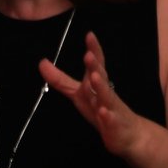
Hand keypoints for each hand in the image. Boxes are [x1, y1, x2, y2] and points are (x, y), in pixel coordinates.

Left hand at [40, 32, 143, 161]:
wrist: (126, 133)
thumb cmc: (101, 108)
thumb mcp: (78, 93)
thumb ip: (60, 79)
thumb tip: (42, 62)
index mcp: (98, 83)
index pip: (97, 63)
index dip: (94, 49)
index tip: (89, 35)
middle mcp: (105, 92)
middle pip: (101, 77)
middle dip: (95, 66)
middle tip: (88, 55)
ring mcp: (111, 108)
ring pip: (106, 96)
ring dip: (101, 86)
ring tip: (94, 76)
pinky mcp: (113, 125)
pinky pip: (110, 121)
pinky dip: (107, 116)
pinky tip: (103, 112)